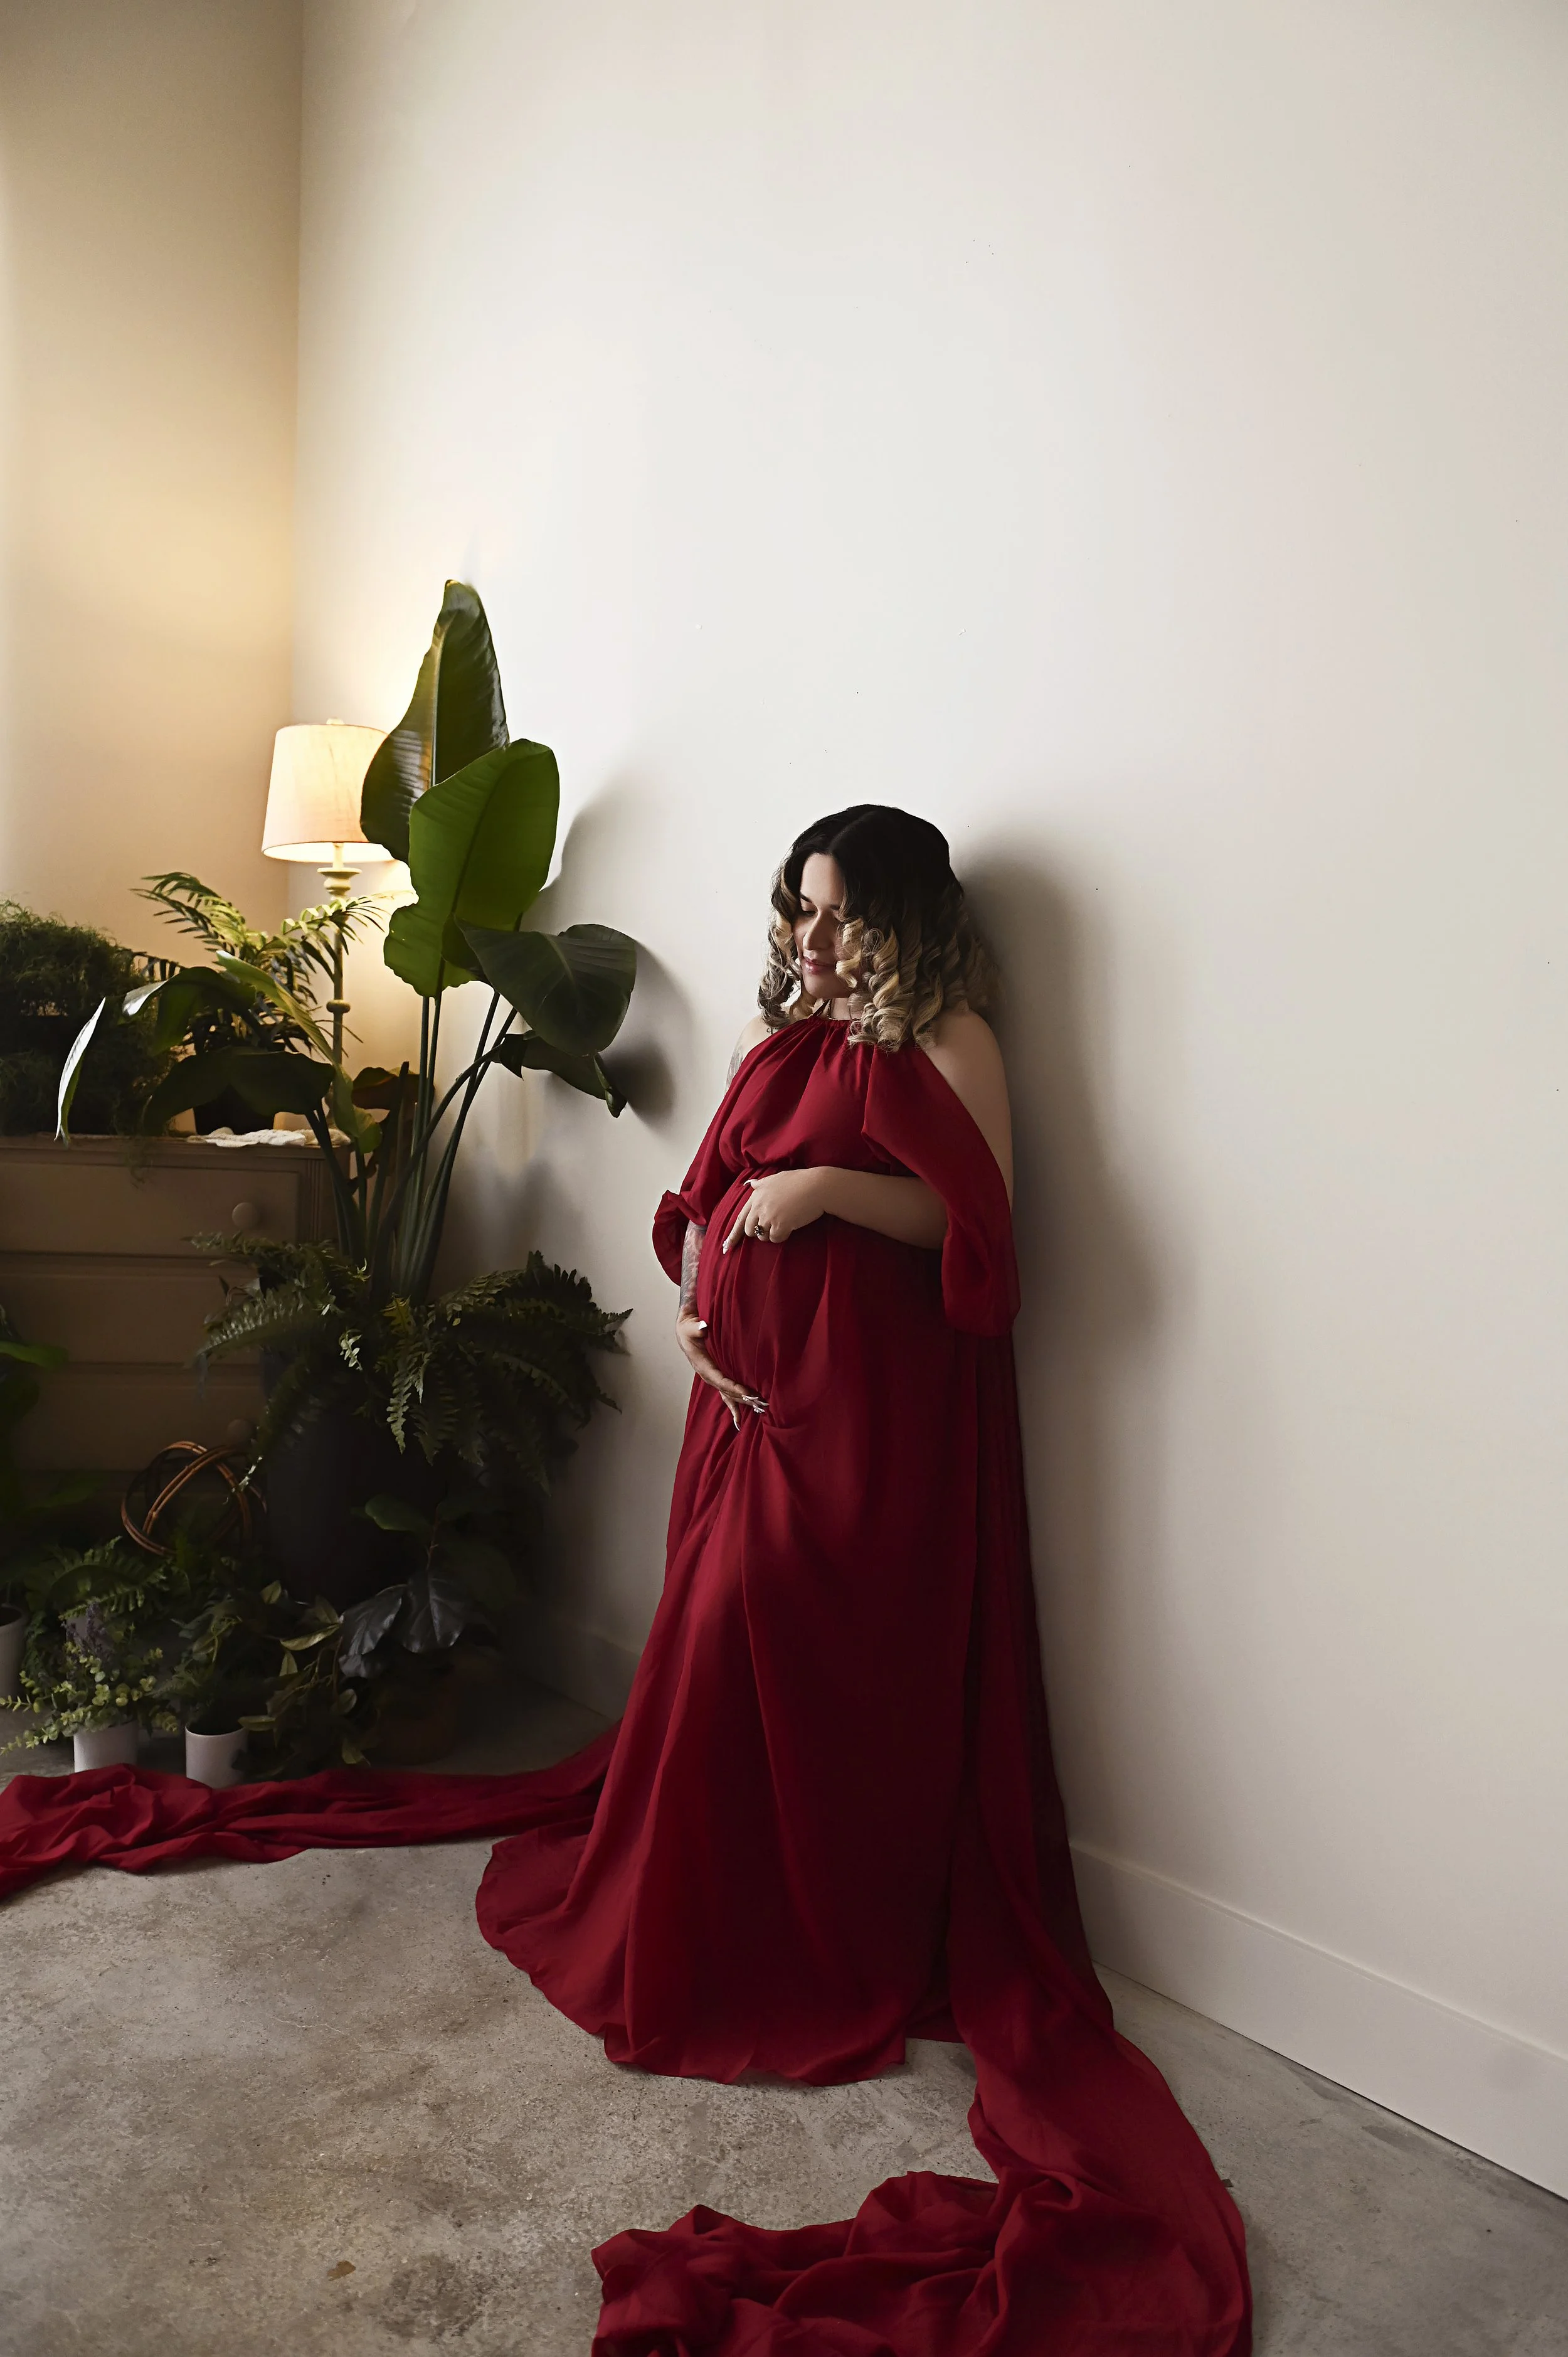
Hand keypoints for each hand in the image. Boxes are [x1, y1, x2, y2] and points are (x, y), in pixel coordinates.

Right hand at [676, 1308, 766, 1429]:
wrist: (685, 1331)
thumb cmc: (688, 1327)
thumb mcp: (690, 1325)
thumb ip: (696, 1327)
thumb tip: (703, 1328)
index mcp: (702, 1365)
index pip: (719, 1379)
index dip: (732, 1387)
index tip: (746, 1392)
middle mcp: (706, 1374)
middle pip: (725, 1390)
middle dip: (742, 1397)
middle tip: (759, 1402)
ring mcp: (711, 1377)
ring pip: (727, 1393)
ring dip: (742, 1402)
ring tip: (758, 1409)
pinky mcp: (716, 1376)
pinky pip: (725, 1393)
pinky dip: (733, 1405)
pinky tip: (739, 1419)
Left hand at [722, 1169, 828, 1253]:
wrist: (817, 1186)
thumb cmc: (800, 1181)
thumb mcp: (776, 1178)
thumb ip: (761, 1185)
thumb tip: (750, 1184)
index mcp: (756, 1195)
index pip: (741, 1217)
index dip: (734, 1234)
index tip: (728, 1246)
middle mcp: (759, 1205)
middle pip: (750, 1230)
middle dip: (760, 1231)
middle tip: (775, 1225)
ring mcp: (768, 1216)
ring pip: (763, 1236)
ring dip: (774, 1233)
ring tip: (787, 1220)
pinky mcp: (779, 1225)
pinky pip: (776, 1239)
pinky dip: (784, 1235)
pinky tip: (793, 1224)